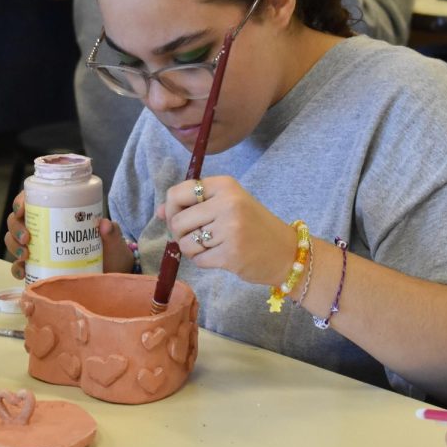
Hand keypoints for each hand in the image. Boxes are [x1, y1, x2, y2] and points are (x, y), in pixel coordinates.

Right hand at [5, 191, 134, 279]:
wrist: (111, 278)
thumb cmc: (111, 254)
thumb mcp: (113, 242)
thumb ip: (112, 233)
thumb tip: (105, 224)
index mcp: (59, 215)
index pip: (33, 201)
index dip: (21, 202)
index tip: (21, 209)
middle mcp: (44, 230)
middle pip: (17, 222)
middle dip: (16, 228)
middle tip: (27, 238)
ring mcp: (39, 250)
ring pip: (14, 242)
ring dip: (13, 246)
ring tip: (25, 254)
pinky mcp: (38, 269)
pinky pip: (20, 267)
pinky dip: (17, 269)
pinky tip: (23, 271)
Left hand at [159, 175, 296, 285]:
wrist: (286, 252)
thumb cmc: (253, 226)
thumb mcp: (226, 206)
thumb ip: (193, 205)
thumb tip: (159, 212)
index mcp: (225, 185)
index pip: (178, 193)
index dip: (171, 209)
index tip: (181, 218)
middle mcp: (227, 203)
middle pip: (178, 220)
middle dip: (180, 233)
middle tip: (195, 237)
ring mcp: (230, 229)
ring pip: (186, 242)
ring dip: (192, 250)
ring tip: (211, 247)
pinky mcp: (230, 254)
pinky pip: (198, 260)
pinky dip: (203, 261)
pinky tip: (219, 256)